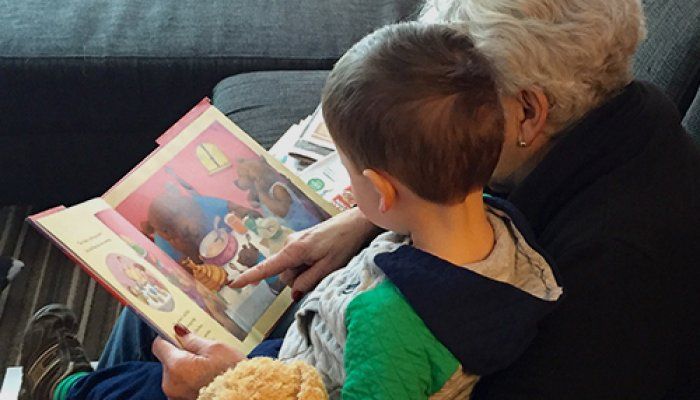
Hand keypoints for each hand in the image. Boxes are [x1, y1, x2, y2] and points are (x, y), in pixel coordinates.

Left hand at [152, 325, 245, 399]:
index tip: (179, 333)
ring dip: (188, 368)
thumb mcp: (216, 349)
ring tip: (209, 366)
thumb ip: (194, 340)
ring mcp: (176, 396)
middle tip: (203, 351)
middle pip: (168, 361)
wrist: (244, 395)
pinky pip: (183, 385)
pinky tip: (208, 378)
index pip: (159, 345)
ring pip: (176, 374)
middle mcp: (171, 383)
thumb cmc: (231, 374)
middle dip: (182, 354)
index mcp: (176, 366)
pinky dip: (192, 380)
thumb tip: (180, 332)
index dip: (169, 337)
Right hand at [229, 207, 378, 295]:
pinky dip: (307, 266)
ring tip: (325, 262)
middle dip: (299, 280)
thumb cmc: (344, 243)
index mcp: (294, 250)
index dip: (250, 277)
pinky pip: (298, 261)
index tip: (233, 284)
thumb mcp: (327, 268)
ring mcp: (295, 242)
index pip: (267, 268)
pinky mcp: (302, 242)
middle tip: (321, 271)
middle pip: (284, 274)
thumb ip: (308, 282)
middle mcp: (290, 244)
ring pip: (292, 269)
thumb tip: (294, 293)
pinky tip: (323, 259)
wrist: (356, 222)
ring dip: (305, 272)